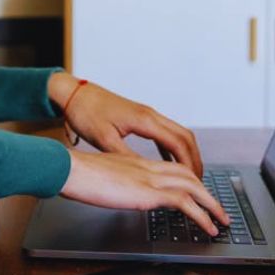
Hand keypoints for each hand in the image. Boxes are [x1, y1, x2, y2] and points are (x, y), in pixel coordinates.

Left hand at [49, 74, 203, 176]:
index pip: (178, 143)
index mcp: (144, 120)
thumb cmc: (86, 112)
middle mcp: (150, 115)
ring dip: (186, 153)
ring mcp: (147, 115)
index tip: (194, 181)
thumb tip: (144, 174)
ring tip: (188, 175)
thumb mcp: (104, 139)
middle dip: (195, 159)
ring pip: (177, 133)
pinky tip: (168, 162)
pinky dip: (172, 148)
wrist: (75, 93)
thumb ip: (125, 156)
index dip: (189, 163)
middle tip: (199, 181)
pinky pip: (164, 133)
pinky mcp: (140, 117)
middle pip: (185, 137)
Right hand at [60, 150, 228, 233]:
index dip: (189, 180)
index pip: (172, 168)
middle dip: (208, 192)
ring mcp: (150, 178)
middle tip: (218, 209)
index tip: (197, 193)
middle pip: (189, 175)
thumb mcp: (101, 177)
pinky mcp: (149, 192)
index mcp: (137, 163)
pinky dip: (202, 215)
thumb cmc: (77, 174)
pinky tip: (207, 227)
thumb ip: (115, 182)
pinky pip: (185, 202)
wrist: (71, 170)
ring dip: (211, 205)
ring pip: (193, 187)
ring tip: (221, 221)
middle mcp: (148, 168)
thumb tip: (118, 193)